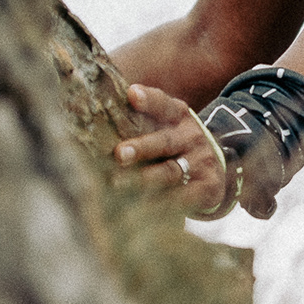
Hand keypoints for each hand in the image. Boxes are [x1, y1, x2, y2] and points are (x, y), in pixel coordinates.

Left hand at [112, 83, 230, 215]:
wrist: (214, 168)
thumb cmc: (174, 144)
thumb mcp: (165, 125)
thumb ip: (139, 119)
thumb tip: (89, 113)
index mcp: (178, 115)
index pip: (163, 104)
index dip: (149, 100)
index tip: (132, 95)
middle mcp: (191, 136)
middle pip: (164, 141)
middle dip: (141, 147)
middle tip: (119, 154)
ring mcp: (201, 161)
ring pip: (170, 171)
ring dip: (144, 179)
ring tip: (117, 184)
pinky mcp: (207, 186)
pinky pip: (183, 197)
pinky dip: (161, 203)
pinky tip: (140, 208)